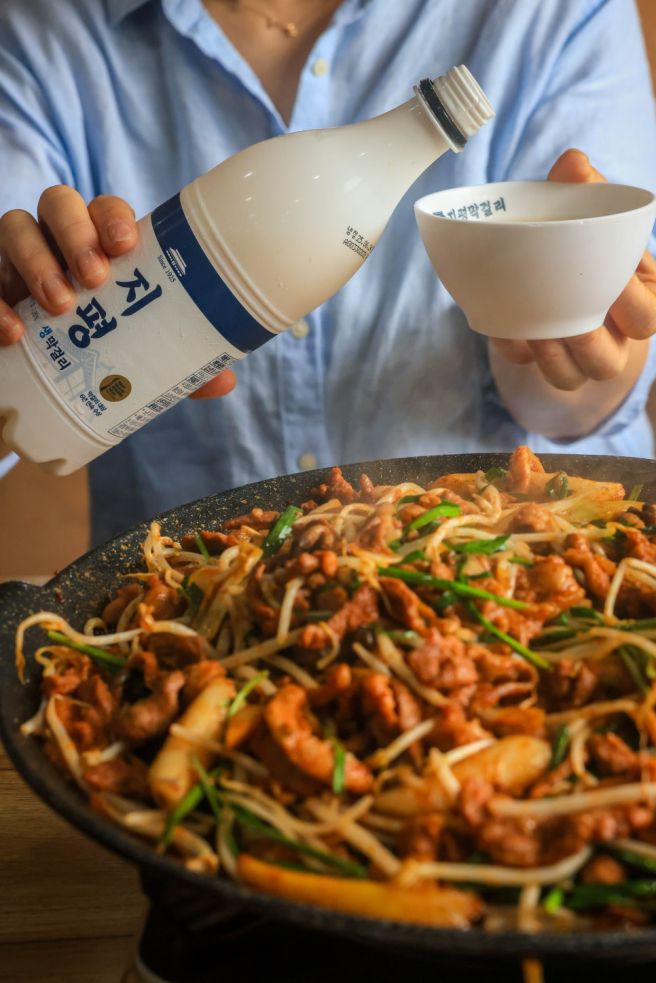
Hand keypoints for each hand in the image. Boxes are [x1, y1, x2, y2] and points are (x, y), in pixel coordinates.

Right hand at [0, 185, 235, 397]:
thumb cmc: (100, 355)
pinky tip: (13, 332)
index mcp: (100, 245)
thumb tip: (222, 381)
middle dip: (76, 233)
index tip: (125, 245)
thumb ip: (178, 363)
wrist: (41, 390)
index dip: (112, 217)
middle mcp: (56, 240)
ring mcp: (15, 258)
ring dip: (37, 260)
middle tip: (93, 277)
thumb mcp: (138, 357)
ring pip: (15, 227)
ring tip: (61, 305)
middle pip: (58, 203)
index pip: (105, 209)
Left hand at [490, 149, 655, 390]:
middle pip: (610, 362)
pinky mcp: (537, 358)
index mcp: (637, 301)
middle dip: (589, 341)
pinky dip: (514, 348)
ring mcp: (573, 355)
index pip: (648, 316)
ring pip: (570, 377)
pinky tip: (504, 327)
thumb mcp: (588, 213)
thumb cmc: (583, 241)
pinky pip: (526, 367)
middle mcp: (610, 337)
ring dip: (551, 358)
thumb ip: (584, 189)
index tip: (615, 280)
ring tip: (536, 327)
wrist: (547, 264)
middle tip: (568, 315)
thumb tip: (573, 162)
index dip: (634, 305)